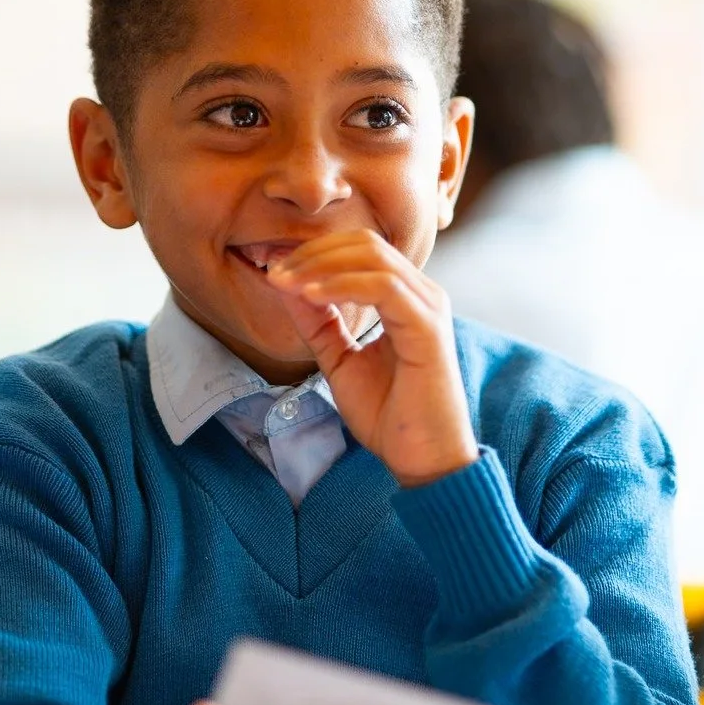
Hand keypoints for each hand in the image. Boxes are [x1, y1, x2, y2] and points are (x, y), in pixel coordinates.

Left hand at [265, 231, 476, 487]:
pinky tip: (309, 296)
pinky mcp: (428, 328)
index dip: (314, 253)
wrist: (421, 460)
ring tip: (285, 282)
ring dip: (320, 265)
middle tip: (275, 271)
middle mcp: (423, 294)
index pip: (360, 250)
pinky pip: (383, 287)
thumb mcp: (340, 360)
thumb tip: (287, 284)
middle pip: (365, 244)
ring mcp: (428, 308)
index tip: (275, 270)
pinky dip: (341, 285)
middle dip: (313, 252)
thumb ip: (319, 323)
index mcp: (407, 298)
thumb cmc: (389, 415)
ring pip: (373, 257)